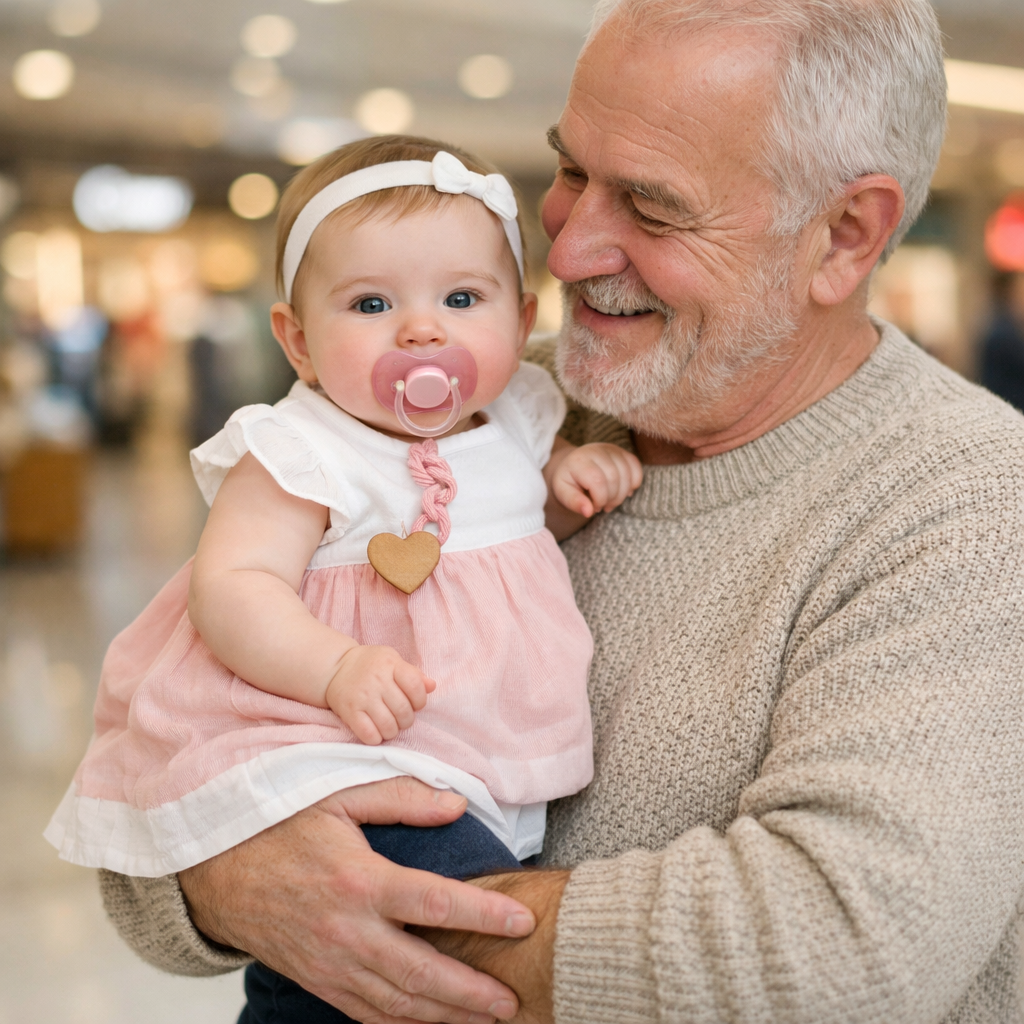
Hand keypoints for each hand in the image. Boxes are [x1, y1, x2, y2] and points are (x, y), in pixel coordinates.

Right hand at [179, 778, 535, 1023]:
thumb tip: (457, 804)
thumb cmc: (279, 824)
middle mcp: (347, 932)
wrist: (214, 868)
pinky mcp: (316, 981)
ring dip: (444, 1018)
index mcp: (359, 880)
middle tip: (512, 1000)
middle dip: (472, 993)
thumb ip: (401, 798)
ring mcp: (330, 964)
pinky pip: (365, 1013)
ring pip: (397, 1004)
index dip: (485, 916)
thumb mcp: (338, 794)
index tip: (523, 923)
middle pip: (423, 973)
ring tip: (486, 1022)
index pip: (436, 903)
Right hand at [327, 645, 436, 744]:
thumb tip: (432, 686)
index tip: (415, 703)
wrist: (336, 668)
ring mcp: (362, 697)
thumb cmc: (371, 665)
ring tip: (390, 725)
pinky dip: (377, 738)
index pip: (415, 686)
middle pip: (404, 710)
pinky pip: (369, 735)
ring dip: (393, 731)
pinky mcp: (349, 712)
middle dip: (407, 719)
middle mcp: (377, 680)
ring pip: (388, 726)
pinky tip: (376, 731)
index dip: (420, 700)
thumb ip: (413, 674)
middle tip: (401, 717)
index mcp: (390, 664)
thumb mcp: (393, 661)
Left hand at [551, 443, 642, 518]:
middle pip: (614, 478)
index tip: (594, 507)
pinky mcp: (623, 452)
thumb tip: (588, 512)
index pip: (598, 481)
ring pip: (627, 475)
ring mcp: (612, 450)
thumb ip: (574, 502)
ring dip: (622, 494)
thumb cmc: (569, 481)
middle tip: (603, 506)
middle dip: (611, 499)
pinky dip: (633, 484)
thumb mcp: (563, 493)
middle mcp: (597, 450)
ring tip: (610, 500)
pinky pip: (636, 468)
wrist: (574, 465)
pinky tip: (622, 491)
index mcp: (579, 460)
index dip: (600, 500)